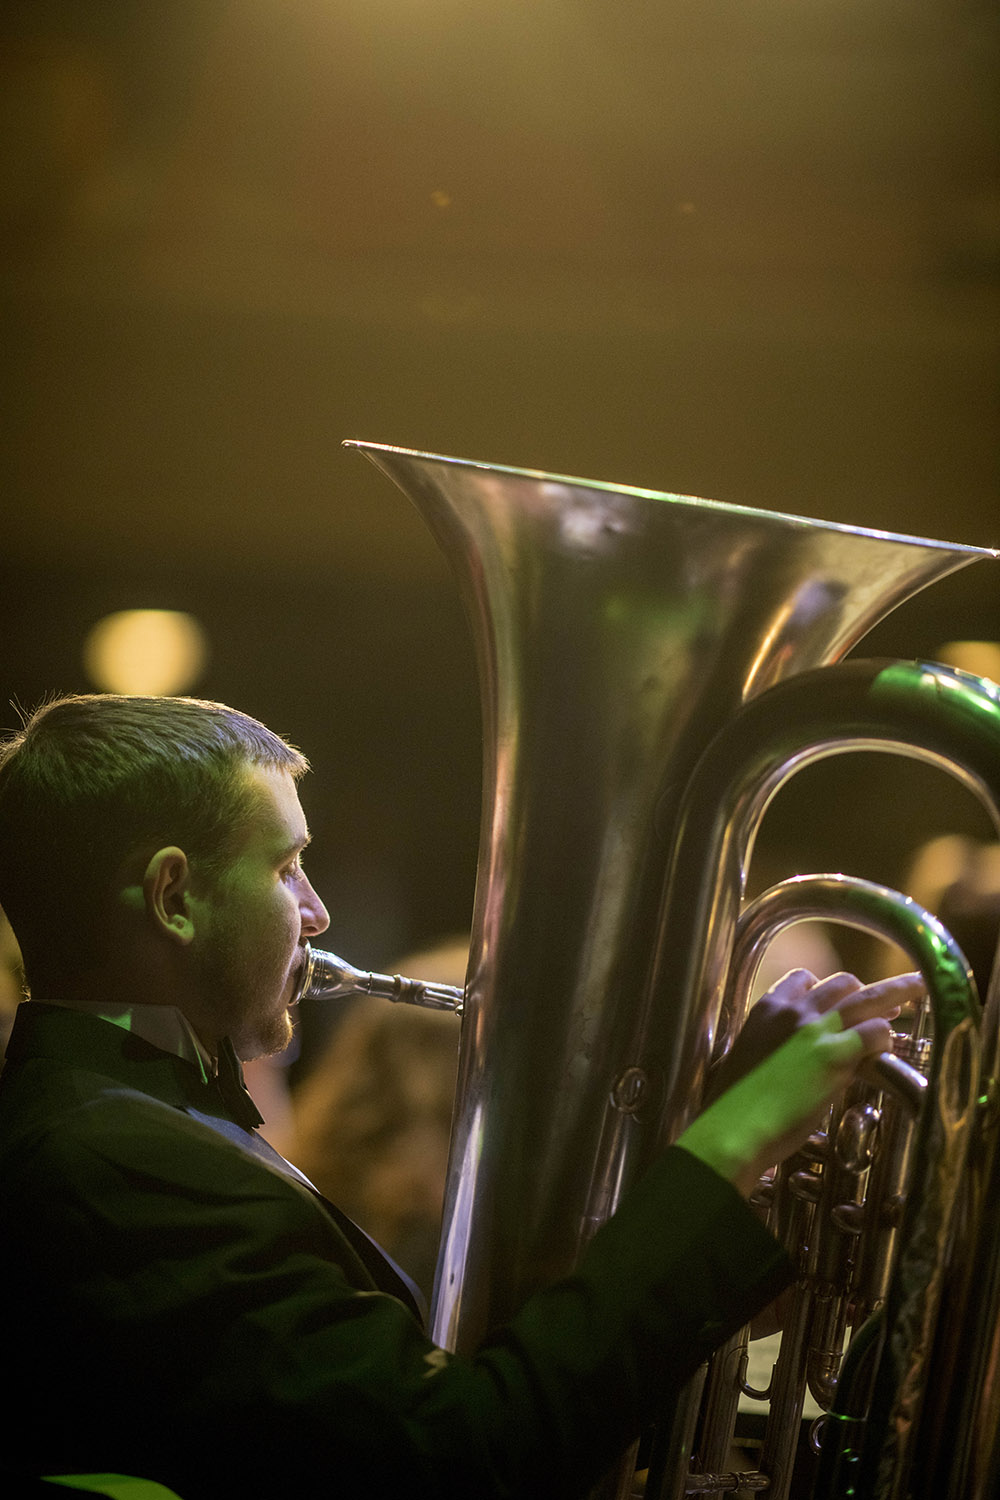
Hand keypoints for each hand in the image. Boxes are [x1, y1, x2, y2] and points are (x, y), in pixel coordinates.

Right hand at [678, 968, 923, 1197]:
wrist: (733, 1128)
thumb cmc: (735, 1106)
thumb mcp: (749, 1059)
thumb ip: (774, 1047)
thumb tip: (795, 1057)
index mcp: (766, 1009)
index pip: (804, 978)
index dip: (827, 989)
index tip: (840, 1001)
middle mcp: (792, 1011)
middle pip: (841, 983)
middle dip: (865, 992)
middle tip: (886, 1004)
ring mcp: (815, 1030)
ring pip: (867, 997)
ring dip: (896, 994)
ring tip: (918, 990)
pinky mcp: (835, 1056)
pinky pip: (875, 1032)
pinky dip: (886, 1038)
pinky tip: (889, 1047)